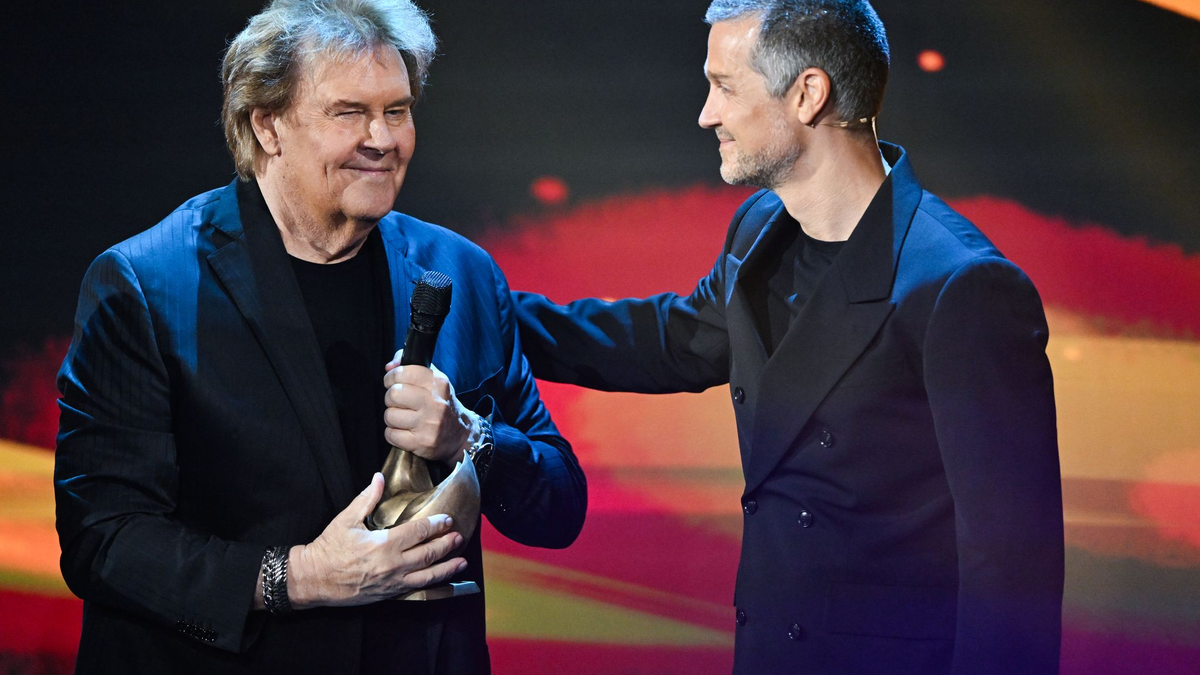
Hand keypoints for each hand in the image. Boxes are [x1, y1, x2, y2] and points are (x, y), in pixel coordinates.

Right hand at [287, 473, 466, 607]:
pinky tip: (444, 582)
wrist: (314, 579)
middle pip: (428, 553)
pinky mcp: (389, 594)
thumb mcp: (346, 519)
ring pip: (428, 576)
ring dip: (447, 568)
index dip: (436, 524)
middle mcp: (393, 565)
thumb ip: (366, 498)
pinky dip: (433, 585)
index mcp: (384, 544)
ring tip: (462, 561)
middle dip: (446, 544)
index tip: (447, 519)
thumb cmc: (329, 548)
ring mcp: (393, 582)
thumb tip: (379, 477)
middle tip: (459, 536)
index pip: (418, 532)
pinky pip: (417, 590)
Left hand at [383, 350, 479, 464]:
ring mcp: (428, 424)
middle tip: (399, 403)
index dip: (391, 378)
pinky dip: (393, 434)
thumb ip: (411, 367)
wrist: (460, 435)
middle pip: (393, 394)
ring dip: (392, 418)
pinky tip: (405, 432)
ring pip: (389, 416)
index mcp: (438, 383)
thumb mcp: (434, 381)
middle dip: (391, 399)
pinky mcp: (421, 442)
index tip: (393, 383)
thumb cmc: (441, 405)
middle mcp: (434, 402)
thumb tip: (390, 367)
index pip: (402, 372)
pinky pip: (391, 435)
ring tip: (404, 418)